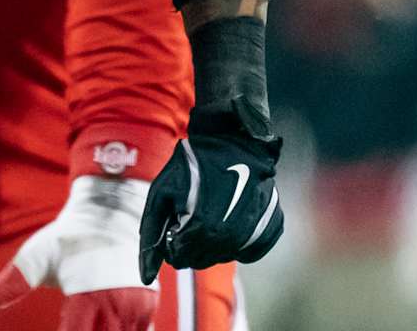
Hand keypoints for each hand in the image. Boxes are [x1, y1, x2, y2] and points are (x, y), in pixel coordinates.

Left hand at [0, 176, 158, 330]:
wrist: (111, 210)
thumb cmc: (70, 235)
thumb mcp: (37, 256)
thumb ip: (11, 282)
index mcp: (87, 299)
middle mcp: (117, 308)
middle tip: (71, 328)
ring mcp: (137, 308)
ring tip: (86, 325)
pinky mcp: (148, 305)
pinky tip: (107, 326)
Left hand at [138, 97, 282, 281]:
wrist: (232, 139)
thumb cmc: (192, 165)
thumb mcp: (161, 193)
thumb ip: (151, 236)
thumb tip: (145, 277)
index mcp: (202, 230)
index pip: (178, 258)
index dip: (170, 238)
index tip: (174, 215)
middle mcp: (231, 239)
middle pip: (201, 261)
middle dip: (189, 241)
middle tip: (190, 210)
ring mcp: (254, 234)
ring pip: (224, 257)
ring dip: (212, 240)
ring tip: (210, 207)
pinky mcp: (271, 228)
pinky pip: (250, 251)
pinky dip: (238, 239)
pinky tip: (231, 215)